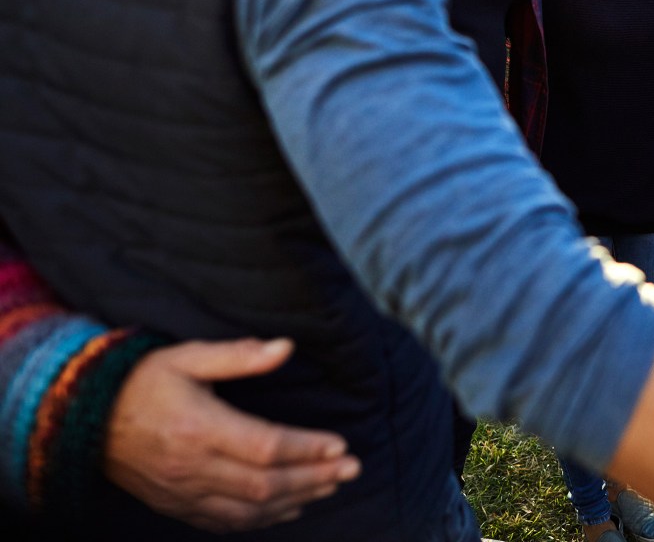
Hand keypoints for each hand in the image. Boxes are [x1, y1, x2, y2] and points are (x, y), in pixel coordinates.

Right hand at [105, 338, 360, 532]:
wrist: (85, 418)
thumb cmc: (145, 381)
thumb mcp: (189, 356)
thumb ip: (240, 355)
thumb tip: (286, 347)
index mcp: (199, 428)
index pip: (265, 446)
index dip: (306, 449)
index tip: (341, 444)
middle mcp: (192, 467)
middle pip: (265, 483)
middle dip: (315, 477)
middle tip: (353, 468)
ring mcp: (183, 492)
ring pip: (251, 509)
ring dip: (298, 499)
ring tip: (333, 485)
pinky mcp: (177, 505)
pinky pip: (227, 522)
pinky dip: (265, 519)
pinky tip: (292, 507)